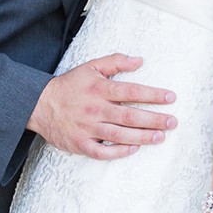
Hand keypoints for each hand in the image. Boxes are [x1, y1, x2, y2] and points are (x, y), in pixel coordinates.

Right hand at [27, 53, 176, 158]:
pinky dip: (119, 152)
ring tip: (160, 136)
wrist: (39, 104)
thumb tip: (139, 60)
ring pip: (120, 135)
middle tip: (173, 122)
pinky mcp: (80, 143)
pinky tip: (134, 149)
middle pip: (130, 115)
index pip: (131, 91)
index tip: (171, 98)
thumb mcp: (90, 67)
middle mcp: (95, 109)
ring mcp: (87, 128)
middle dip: (154, 119)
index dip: (153, 95)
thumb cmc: (68, 86)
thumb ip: (115, 61)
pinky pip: (102, 152)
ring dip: (142, 137)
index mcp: (99, 89)